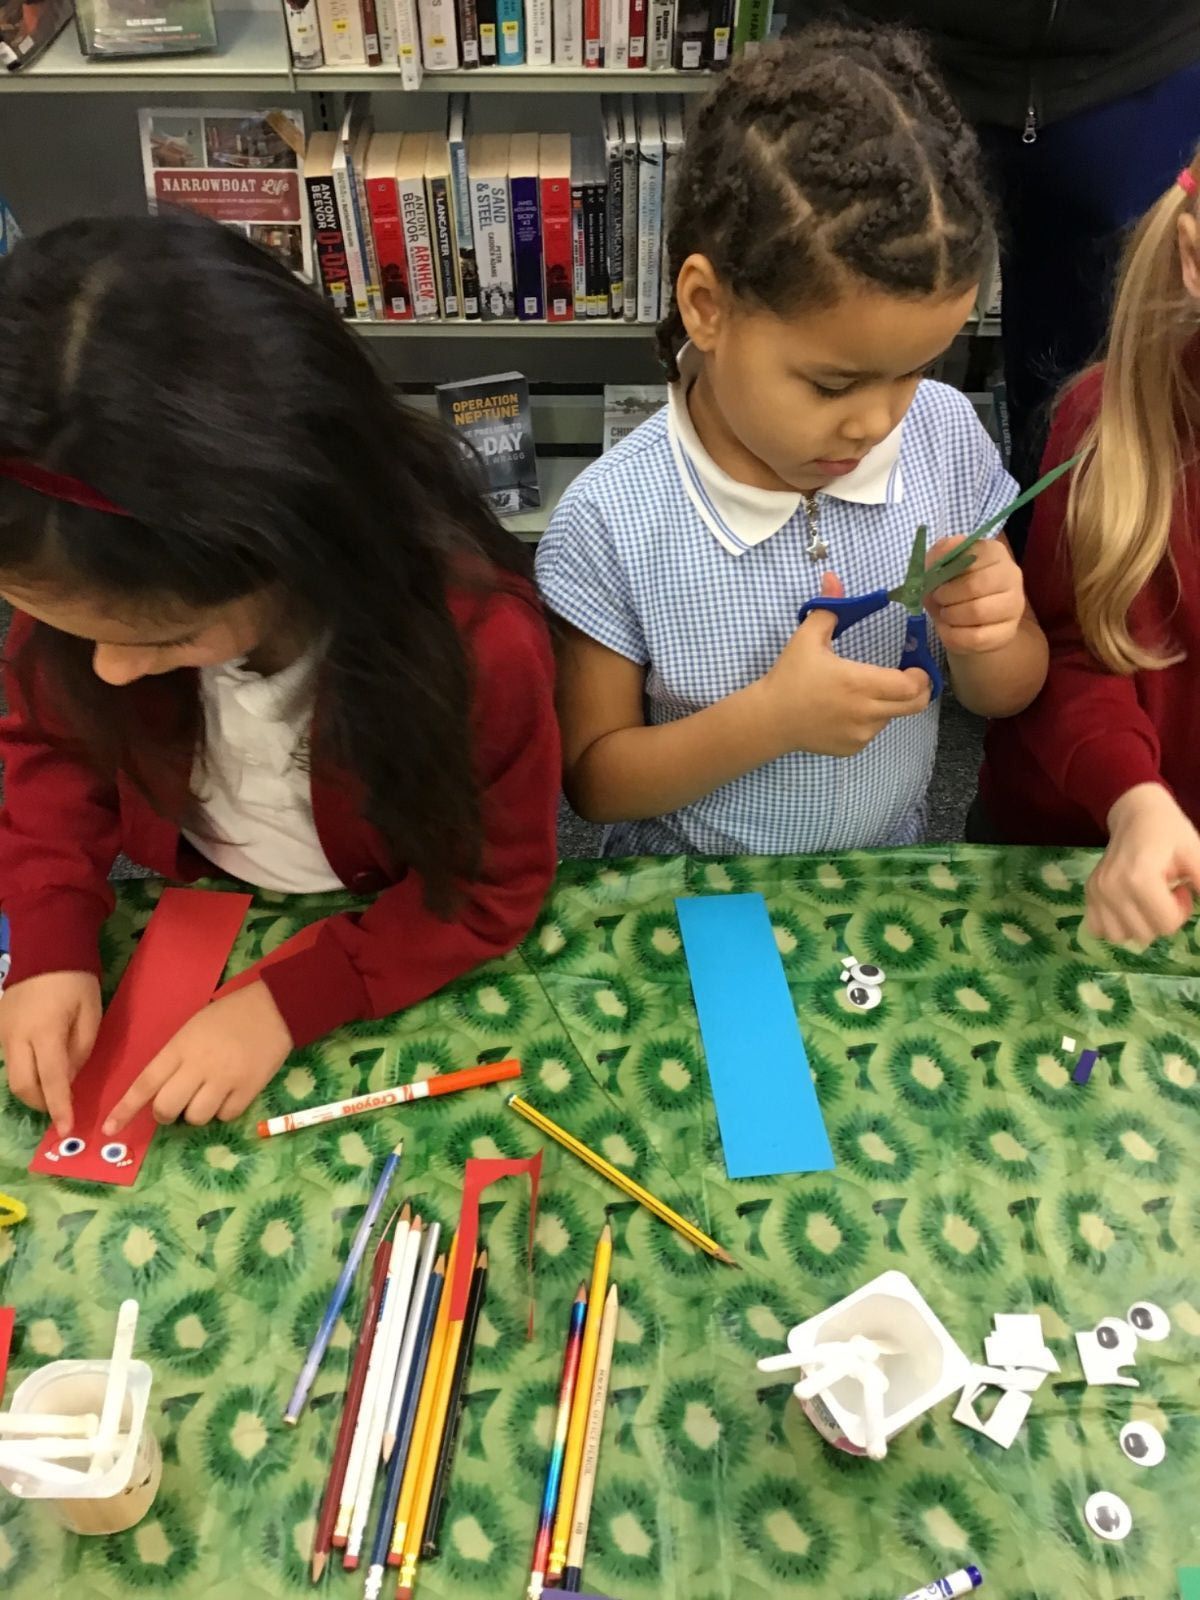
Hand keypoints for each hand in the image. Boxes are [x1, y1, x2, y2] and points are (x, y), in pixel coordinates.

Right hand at [0, 971, 101, 1133]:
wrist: (44, 949)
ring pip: (12, 1075)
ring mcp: (2, 1033)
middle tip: (59, 1109)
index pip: (52, 1080)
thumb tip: (68, 1078)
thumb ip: (80, 1049)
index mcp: (45, 1032)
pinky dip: (23, 1070)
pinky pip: (8, 1058)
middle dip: (40, 1103)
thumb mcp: (91, 1014)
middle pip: (22, 1085)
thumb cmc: (75, 981)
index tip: (66, 1129)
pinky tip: (39, 1066)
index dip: (59, 1107)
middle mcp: (17, 1037)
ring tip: (51, 1089)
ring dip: (31, 1088)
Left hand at [102, 981, 293, 1133]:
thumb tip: (161, 1092)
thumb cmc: (228, 1015)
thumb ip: (176, 1058)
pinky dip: (224, 1111)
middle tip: (173, 1108)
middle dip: (165, 1114)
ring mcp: (225, 1079)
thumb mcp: (192, 1029)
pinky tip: (229, 1094)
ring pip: (197, 1117)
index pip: (146, 1083)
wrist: (274, 1008)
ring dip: (196, 1113)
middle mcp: (199, 1065)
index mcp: (181, 1047)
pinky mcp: (249, 1089)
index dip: (125, 1109)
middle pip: (168, 1107)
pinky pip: (226, 1116)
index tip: (109, 1129)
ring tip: (207, 1096)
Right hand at [759, 572, 930, 756]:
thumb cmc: (790, 677)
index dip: (920, 675)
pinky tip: (848, 710)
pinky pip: (874, 732)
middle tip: (907, 678)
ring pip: (893, 717)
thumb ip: (828, 608)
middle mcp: (865, 712)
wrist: (770, 719)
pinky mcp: (853, 747)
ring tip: (866, 692)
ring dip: (890, 704)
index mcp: (858, 683)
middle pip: (914, 705)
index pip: (911, 686)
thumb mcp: (806, 638)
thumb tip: (833, 577)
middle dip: (918, 690)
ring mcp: (860, 734)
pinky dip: (871, 720)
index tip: (913, 665)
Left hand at [925, 535, 1026, 654]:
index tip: (936, 580)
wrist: (964, 620)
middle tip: (938, 599)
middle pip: (975, 585)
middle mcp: (1011, 575)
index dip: (946, 572)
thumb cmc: (953, 586)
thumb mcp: (940, 565)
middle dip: (946, 595)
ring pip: (977, 612)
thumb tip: (942, 554)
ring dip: (950, 615)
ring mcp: (1014, 605)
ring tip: (945, 614)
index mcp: (995, 552)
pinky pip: (977, 637)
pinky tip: (951, 630)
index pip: (970, 557)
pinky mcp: (1008, 632)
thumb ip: (939, 554)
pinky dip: (954, 635)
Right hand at [1086, 784, 1199, 943]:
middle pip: (1145, 934)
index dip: (1181, 911)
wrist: (1136, 812)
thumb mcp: (1195, 854)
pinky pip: (1099, 929)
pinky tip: (1127, 909)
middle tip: (1165, 892)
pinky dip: (1115, 925)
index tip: (1180, 888)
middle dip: (1162, 918)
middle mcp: (1113, 889)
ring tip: (1146, 900)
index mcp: (1140, 879)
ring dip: (1139, 925)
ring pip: (1121, 936)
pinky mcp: (1089, 893)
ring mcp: (1097, 892)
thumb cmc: (1169, 832)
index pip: (1166, 924)